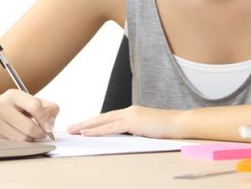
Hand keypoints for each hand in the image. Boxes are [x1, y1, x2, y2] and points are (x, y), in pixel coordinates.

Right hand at [0, 89, 58, 141]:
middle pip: (29, 127)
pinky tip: (18, 136)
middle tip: (41, 133)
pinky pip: (14, 145)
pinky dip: (21, 144)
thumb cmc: (12, 107)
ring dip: (31, 140)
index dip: (45, 119)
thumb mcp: (28, 100)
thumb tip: (51, 123)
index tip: (49, 126)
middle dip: (40, 133)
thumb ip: (47, 107)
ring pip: (22, 139)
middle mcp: (0, 106)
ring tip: (29, 134)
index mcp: (12, 95)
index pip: (35, 106)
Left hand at [66, 106, 183, 138]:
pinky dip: (97, 131)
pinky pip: (111, 127)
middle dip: (84, 123)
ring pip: (102, 121)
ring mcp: (130, 115)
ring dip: (85, 126)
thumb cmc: (168, 130)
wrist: (181, 124)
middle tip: (69, 128)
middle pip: (101, 117)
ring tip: (72, 131)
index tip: (81, 127)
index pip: (107, 118)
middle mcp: (128, 111)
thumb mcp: (147, 131)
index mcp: (131, 113)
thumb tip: (126, 139)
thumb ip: (135, 132)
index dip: (93, 122)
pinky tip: (86, 133)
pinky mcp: (133, 122)